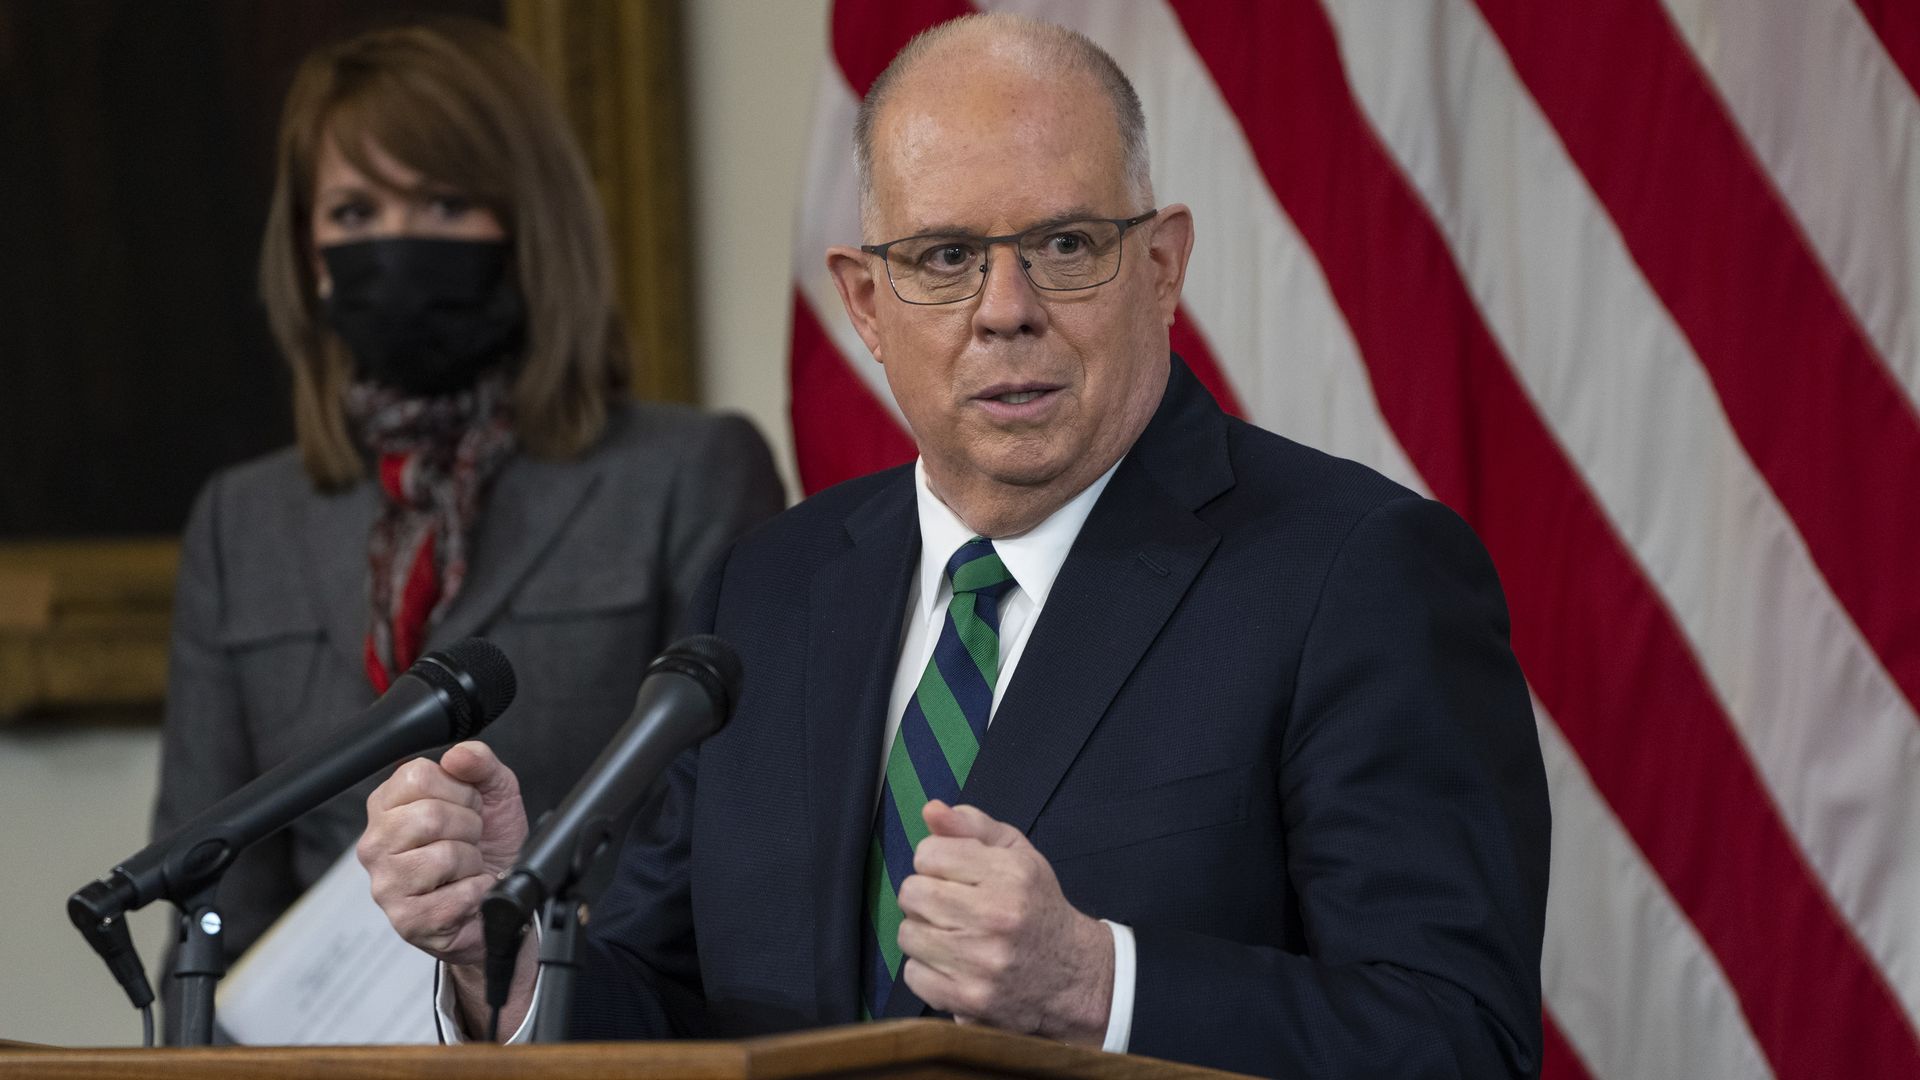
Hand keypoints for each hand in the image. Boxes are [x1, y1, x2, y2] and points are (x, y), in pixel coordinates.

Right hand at [356, 740, 526, 967]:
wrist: (501, 897)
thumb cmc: (489, 846)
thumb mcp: (494, 794)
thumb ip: (480, 763)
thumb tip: (458, 755)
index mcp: (389, 805)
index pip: (417, 775)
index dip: (459, 790)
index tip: (467, 807)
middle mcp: (376, 843)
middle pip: (429, 816)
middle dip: (468, 827)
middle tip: (469, 840)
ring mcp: (386, 884)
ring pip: (443, 856)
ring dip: (472, 862)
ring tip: (465, 867)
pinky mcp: (406, 920)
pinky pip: (456, 895)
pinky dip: (477, 892)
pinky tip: (467, 892)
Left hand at [896, 800, 1113, 1045]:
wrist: (1071, 975)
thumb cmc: (1037, 907)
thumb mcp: (1017, 854)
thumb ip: (972, 826)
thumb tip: (931, 809)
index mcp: (1009, 874)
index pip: (929, 853)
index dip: (936, 862)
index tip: (954, 875)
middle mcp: (996, 916)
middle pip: (912, 893)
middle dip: (925, 896)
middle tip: (951, 906)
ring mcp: (982, 962)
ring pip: (908, 934)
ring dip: (924, 933)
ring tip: (953, 935)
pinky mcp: (970, 999)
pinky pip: (913, 974)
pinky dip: (927, 969)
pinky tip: (954, 964)